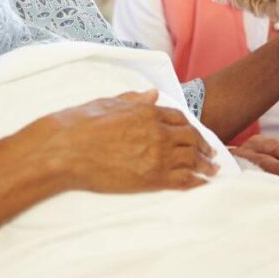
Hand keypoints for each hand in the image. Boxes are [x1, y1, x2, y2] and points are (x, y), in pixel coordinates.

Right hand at [39, 89, 218, 193]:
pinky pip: (182, 180)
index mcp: (146, 112)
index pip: (179, 118)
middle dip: (204, 146)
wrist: (65, 150)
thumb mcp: (108, 102)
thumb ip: (134, 99)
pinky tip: (203, 184)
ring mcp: (156, 156)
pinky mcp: (151, 178)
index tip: (196, 135)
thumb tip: (153, 94)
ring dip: (205, 165)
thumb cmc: (80, 124)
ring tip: (213, 170)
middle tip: (212, 154)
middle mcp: (157, 132)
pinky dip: (197, 182)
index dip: (191, 127)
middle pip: (190, 139)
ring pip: (191, 159)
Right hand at [229, 137, 278, 191]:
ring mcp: (238, 164)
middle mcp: (247, 151)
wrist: (225, 170)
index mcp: (259, 143)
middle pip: (267, 155)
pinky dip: (257, 184)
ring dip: (273, 173)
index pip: (277, 146)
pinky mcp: (232, 177)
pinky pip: (244, 180)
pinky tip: (268, 190)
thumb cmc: (255, 161)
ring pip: (256, 167)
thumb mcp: (273, 152)